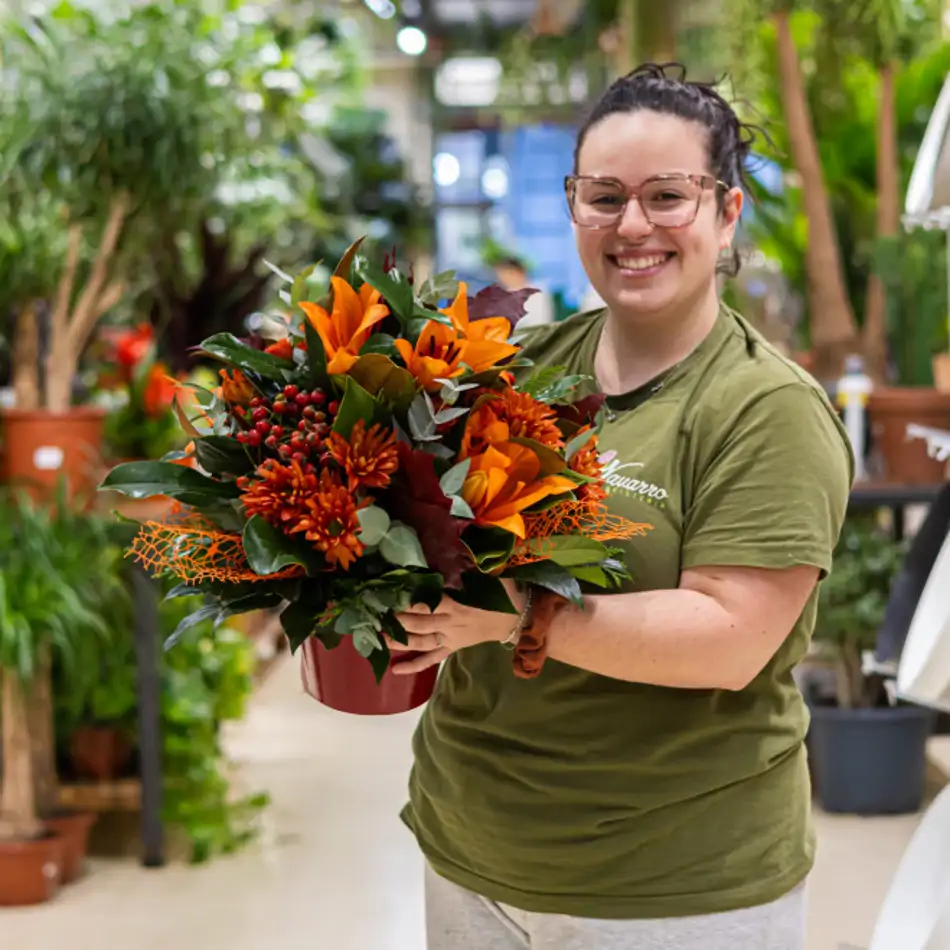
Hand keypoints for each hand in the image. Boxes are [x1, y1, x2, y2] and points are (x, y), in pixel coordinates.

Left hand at [388, 579, 525, 675]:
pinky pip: (432, 659)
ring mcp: (450, 638)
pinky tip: (395, 670)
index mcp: (458, 605)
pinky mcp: (452, 648)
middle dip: (397, 621)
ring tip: (378, 637)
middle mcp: (451, 624)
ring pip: (421, 642)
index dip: (408, 602)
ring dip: (399, 641)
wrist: (517, 618)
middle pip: (419, 624)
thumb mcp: (486, 577)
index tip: (388, 596)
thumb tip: (448, 550)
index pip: (428, 604)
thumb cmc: (501, 593)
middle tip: (375, 616)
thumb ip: (465, 570)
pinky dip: (414, 665)